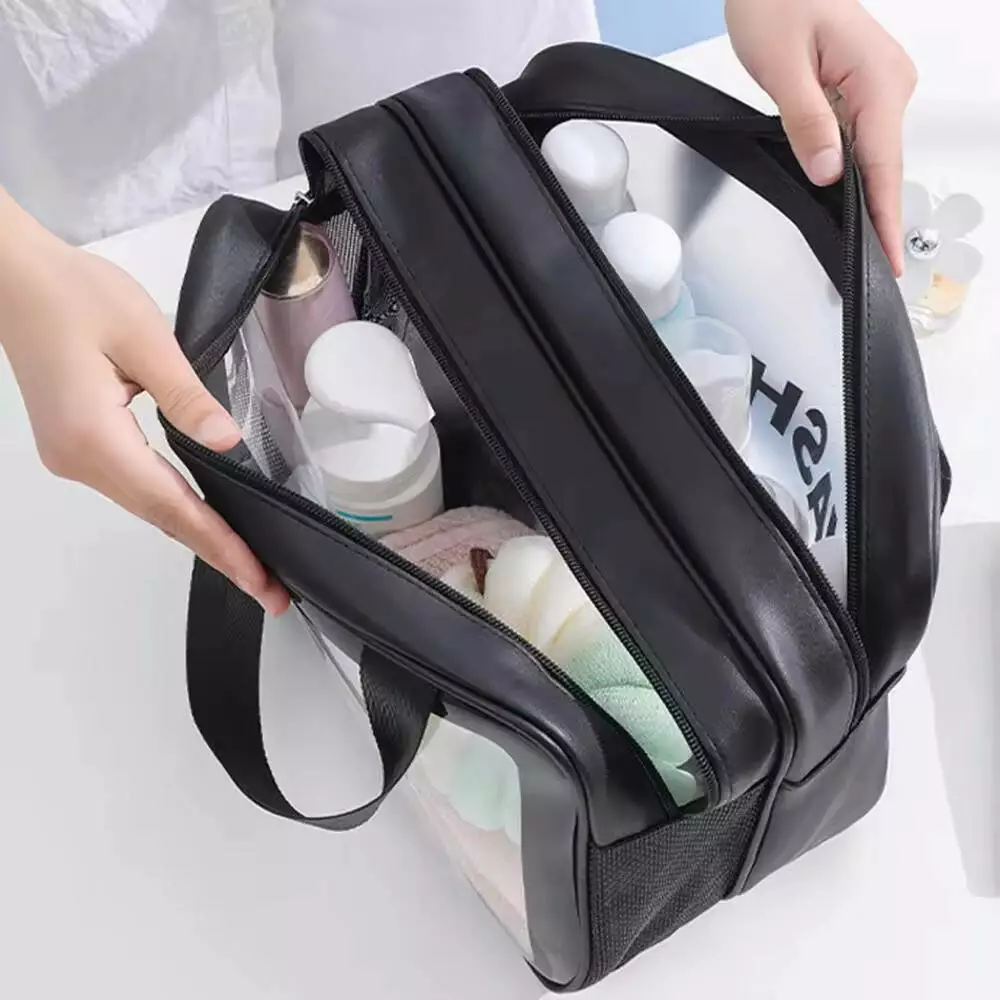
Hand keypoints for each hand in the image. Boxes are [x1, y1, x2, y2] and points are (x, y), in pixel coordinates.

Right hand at [1, 220, 288, 615]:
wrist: (11, 276)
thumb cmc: (72, 294)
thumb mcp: (145, 338)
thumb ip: (188, 398)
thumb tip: (228, 444)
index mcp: (96, 438)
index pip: (174, 506)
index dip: (222, 545)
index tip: (260, 579)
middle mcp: (79, 460)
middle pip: (163, 518)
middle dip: (220, 553)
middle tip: (270, 589)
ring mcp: (73, 455)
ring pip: (149, 506)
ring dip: (200, 532)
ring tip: (249, 562)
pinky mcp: (76, 443)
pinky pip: (135, 486)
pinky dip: (175, 506)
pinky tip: (204, 518)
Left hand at [726, 0, 916, 274]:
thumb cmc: (776, 0)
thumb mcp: (782, 66)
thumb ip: (806, 121)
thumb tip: (828, 173)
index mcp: (879, 79)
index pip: (884, 166)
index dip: (884, 218)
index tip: (890, 260)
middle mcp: (889, 84)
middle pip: (883, 166)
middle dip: (874, 216)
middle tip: (868, 267)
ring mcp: (878, 85)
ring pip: (870, 155)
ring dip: (859, 195)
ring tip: (855, 242)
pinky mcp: (861, 87)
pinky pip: (859, 138)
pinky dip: (849, 169)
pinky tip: (838, 196)